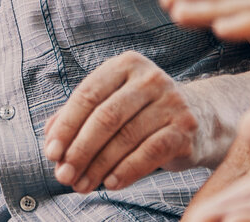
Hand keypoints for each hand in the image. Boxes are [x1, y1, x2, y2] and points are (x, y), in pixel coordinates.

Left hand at [44, 51, 216, 192]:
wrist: (200, 117)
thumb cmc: (142, 112)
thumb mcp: (111, 104)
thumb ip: (78, 115)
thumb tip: (49, 137)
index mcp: (126, 64)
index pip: (87, 95)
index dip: (66, 126)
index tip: (51, 153)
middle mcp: (151, 78)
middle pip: (106, 117)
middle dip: (80, 150)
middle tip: (63, 175)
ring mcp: (172, 102)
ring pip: (125, 138)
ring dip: (98, 167)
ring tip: (81, 186)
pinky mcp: (185, 128)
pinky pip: (150, 153)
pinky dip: (126, 171)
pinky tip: (110, 183)